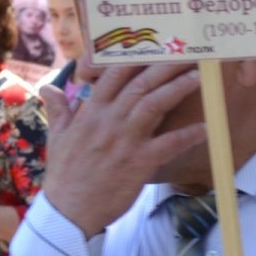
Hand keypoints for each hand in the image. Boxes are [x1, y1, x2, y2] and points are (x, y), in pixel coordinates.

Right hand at [40, 60, 206, 236]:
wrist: (69, 212)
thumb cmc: (65, 175)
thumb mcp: (57, 138)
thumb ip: (59, 110)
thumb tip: (50, 88)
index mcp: (90, 113)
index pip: (112, 74)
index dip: (133, 56)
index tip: (152, 44)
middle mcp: (108, 121)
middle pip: (139, 83)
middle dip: (163, 65)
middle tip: (185, 52)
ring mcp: (124, 141)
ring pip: (153, 105)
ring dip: (177, 88)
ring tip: (198, 76)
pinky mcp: (139, 163)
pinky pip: (168, 144)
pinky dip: (188, 135)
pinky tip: (205, 127)